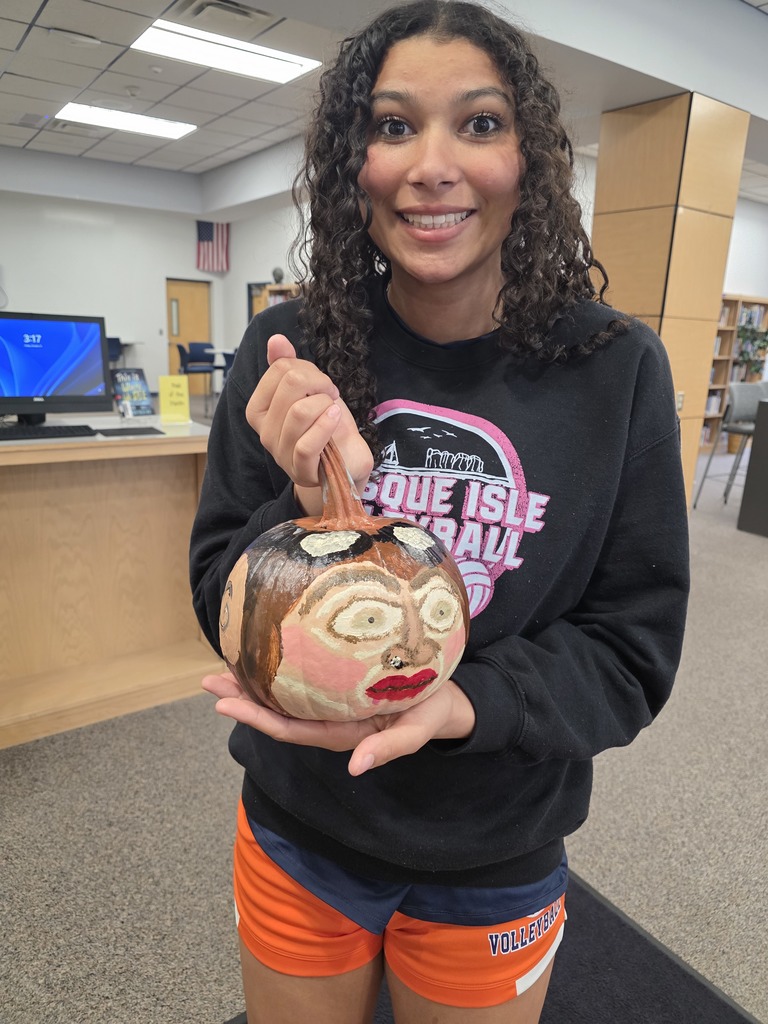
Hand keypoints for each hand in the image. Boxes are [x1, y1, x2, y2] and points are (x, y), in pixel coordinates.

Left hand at [202, 672, 475, 775]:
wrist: (449, 702)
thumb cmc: (432, 713)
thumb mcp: (416, 731)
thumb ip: (389, 748)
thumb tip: (355, 768)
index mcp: (342, 733)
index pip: (289, 728)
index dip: (255, 717)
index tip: (224, 704)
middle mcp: (329, 720)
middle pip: (277, 713)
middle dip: (242, 700)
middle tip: (210, 679)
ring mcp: (332, 704)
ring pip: (284, 697)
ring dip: (252, 685)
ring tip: (224, 668)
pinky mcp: (339, 687)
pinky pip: (300, 682)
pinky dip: (277, 671)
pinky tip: (264, 656)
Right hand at [246, 335, 372, 514]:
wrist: (344, 461)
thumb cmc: (324, 425)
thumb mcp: (309, 391)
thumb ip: (288, 366)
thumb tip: (275, 340)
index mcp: (259, 409)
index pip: (280, 369)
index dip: (308, 370)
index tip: (320, 384)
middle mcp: (263, 431)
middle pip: (291, 384)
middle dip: (320, 383)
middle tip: (329, 396)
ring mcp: (280, 453)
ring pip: (300, 411)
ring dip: (326, 404)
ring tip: (332, 411)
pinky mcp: (300, 470)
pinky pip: (308, 443)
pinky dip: (326, 426)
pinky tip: (334, 420)